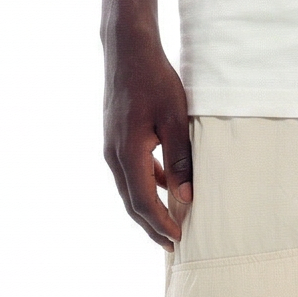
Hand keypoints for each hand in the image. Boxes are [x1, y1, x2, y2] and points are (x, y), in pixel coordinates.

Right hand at [103, 34, 192, 249]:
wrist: (127, 50)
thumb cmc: (154, 79)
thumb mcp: (175, 118)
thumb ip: (180, 159)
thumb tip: (186, 196)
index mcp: (127, 153)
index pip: (143, 201)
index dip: (160, 224)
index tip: (178, 240)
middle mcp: (113, 155)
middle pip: (131, 202)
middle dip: (152, 225)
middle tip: (172, 245)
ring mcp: (111, 146)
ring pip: (129, 188)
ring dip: (148, 207)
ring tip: (170, 222)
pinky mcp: (116, 138)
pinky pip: (130, 172)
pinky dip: (146, 185)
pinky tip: (165, 187)